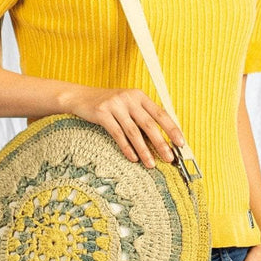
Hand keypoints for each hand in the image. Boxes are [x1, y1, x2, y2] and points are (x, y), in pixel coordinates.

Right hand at [64, 86, 185, 167]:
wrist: (80, 97)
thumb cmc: (108, 104)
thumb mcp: (128, 103)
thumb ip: (142, 115)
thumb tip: (161, 137)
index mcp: (139, 96)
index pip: (160, 113)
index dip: (171, 129)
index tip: (180, 143)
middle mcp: (129, 98)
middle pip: (149, 124)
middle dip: (160, 143)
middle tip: (169, 158)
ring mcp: (115, 105)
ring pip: (134, 132)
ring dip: (144, 150)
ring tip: (151, 164)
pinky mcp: (102, 114)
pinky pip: (117, 134)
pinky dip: (127, 148)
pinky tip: (133, 158)